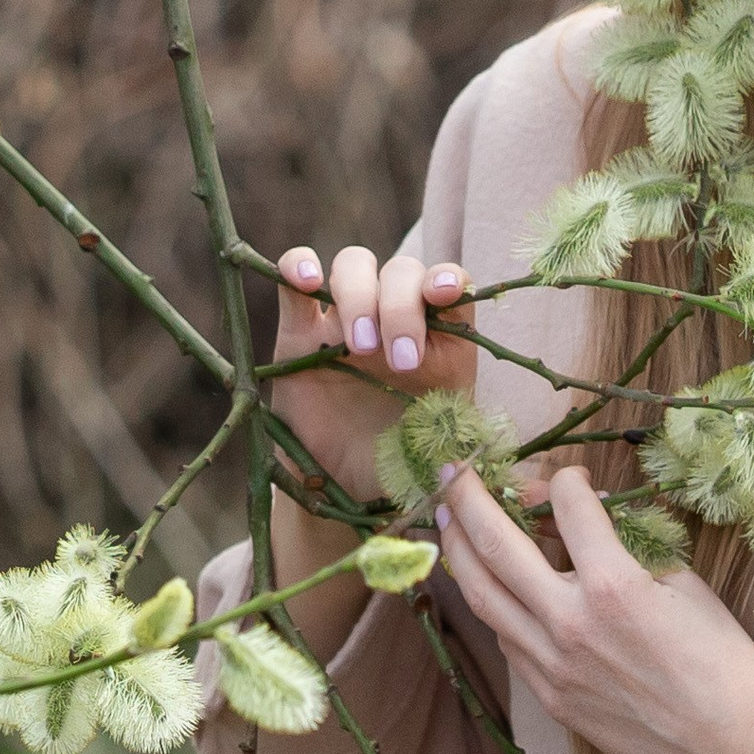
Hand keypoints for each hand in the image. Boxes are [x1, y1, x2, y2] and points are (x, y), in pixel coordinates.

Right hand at [269, 241, 476, 511]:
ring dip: (359, 295)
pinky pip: (295, 282)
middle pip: (401, 271)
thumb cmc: (400, 465)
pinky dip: (299, 267)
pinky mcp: (299, 330)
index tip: (444, 294)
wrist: (343, 487)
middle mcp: (396, 317)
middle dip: (401, 307)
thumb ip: (454, 451)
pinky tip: (307, 281)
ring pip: (354, 265)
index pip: (450, 284)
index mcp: (441, 337)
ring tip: (358, 348)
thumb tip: (458, 464)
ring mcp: (346, 319)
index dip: (448, 279)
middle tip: (400, 363)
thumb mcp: (438, 456)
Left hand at [435, 465, 753, 753]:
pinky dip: (492, 601)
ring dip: (458, 551)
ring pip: (482, 597)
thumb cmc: (721, 658)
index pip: (567, 506)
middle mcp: (569, 623)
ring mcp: (552, 665)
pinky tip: (492, 583)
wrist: (730, 745)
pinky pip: (505, 638)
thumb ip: (627, 544)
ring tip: (446, 519)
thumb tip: (580, 515)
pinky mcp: (548, 696)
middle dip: (468, 497)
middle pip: (496, 546)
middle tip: (452, 470)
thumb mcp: (683, 582)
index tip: (569, 476)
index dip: (565, 479)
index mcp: (614, 586)